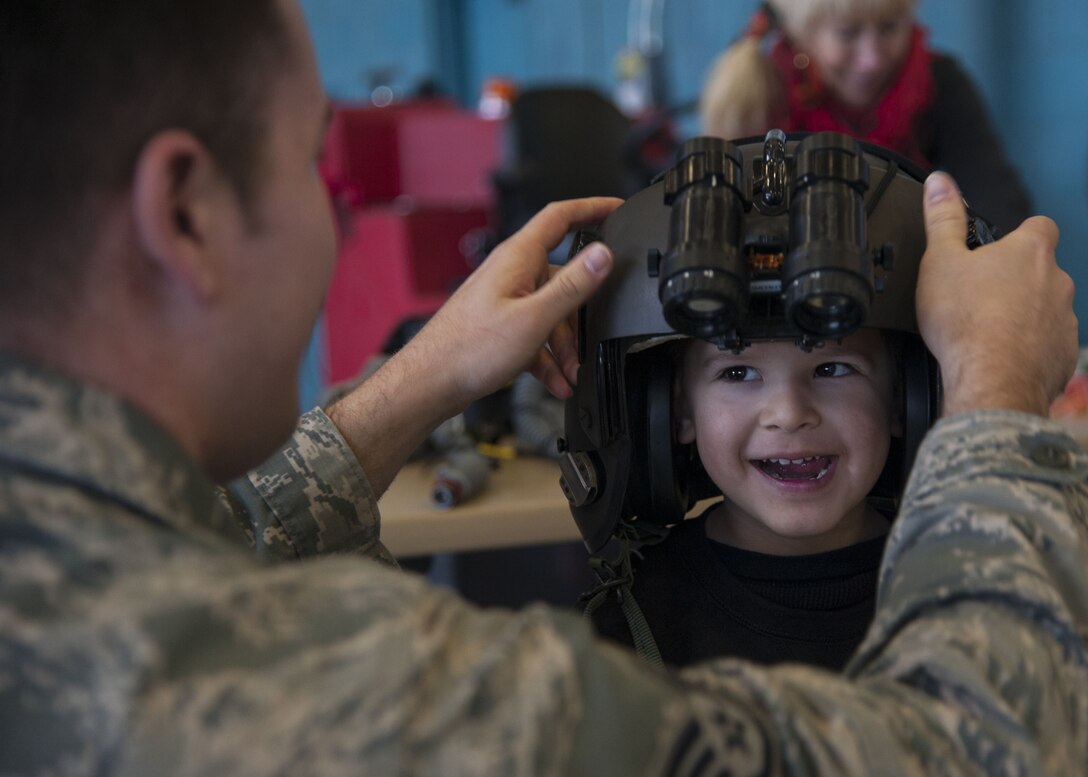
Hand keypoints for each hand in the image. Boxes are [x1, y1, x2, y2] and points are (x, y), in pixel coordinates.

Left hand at [327, 197, 619, 495]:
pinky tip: (555, 381)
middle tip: (591, 344)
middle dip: (580, 314)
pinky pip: (533, 333)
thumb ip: (572, 286)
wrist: (430, 383)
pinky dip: (546, 356)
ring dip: (564, 346)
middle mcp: (511, 272)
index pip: (561, 216)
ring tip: (570, 374)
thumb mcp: (534, 318)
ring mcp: (504, 298)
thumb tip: (603, 255)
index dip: (592, 207)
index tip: (617, 208)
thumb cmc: (468, 349)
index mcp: (518, 258)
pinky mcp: (499, 323)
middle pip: (561, 279)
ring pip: (549, 312)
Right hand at [917, 172, 1077, 416]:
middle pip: (1042, 271)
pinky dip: (1029, 348)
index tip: (998, 251)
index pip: (1038, 227)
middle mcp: (1057, 280)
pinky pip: (1048, 344)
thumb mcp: (940, 261)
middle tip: (982, 299)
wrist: (992, 378)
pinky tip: (1001, 356)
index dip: (1019, 237)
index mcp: (1028, 251)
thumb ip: (942, 219)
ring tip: (988, 332)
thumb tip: (940, 182)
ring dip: (1025, 316)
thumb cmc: (965, 320)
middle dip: (1018, 282)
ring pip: (1046, 308)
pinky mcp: (1064, 353)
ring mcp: (1064, 318)